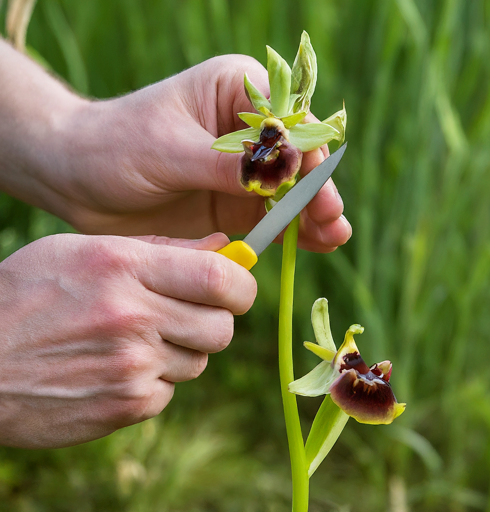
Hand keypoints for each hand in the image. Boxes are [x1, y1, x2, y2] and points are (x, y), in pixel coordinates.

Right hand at [0, 233, 255, 447]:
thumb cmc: (30, 294)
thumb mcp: (88, 251)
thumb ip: (163, 249)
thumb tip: (223, 248)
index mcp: (124, 268)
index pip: (219, 279)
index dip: (242, 285)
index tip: (237, 288)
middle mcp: (132, 317)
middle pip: (221, 327)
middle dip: (215, 321)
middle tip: (189, 313)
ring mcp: (130, 367)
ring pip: (198, 361)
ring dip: (180, 350)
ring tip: (136, 339)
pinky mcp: (124, 406)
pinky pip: (168, 392)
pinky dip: (153, 381)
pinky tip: (115, 368)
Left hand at [46, 56, 351, 251]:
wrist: (76, 180)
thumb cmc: (115, 146)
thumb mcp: (169, 149)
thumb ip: (225, 164)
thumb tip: (281, 175)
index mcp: (235, 92)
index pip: (287, 121)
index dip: (308, 154)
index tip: (316, 189)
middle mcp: (246, 129)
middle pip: (298, 158)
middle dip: (317, 189)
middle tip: (332, 221)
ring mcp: (242, 169)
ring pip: (290, 190)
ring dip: (313, 213)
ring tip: (332, 236)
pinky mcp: (233, 202)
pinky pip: (270, 216)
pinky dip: (291, 230)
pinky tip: (312, 242)